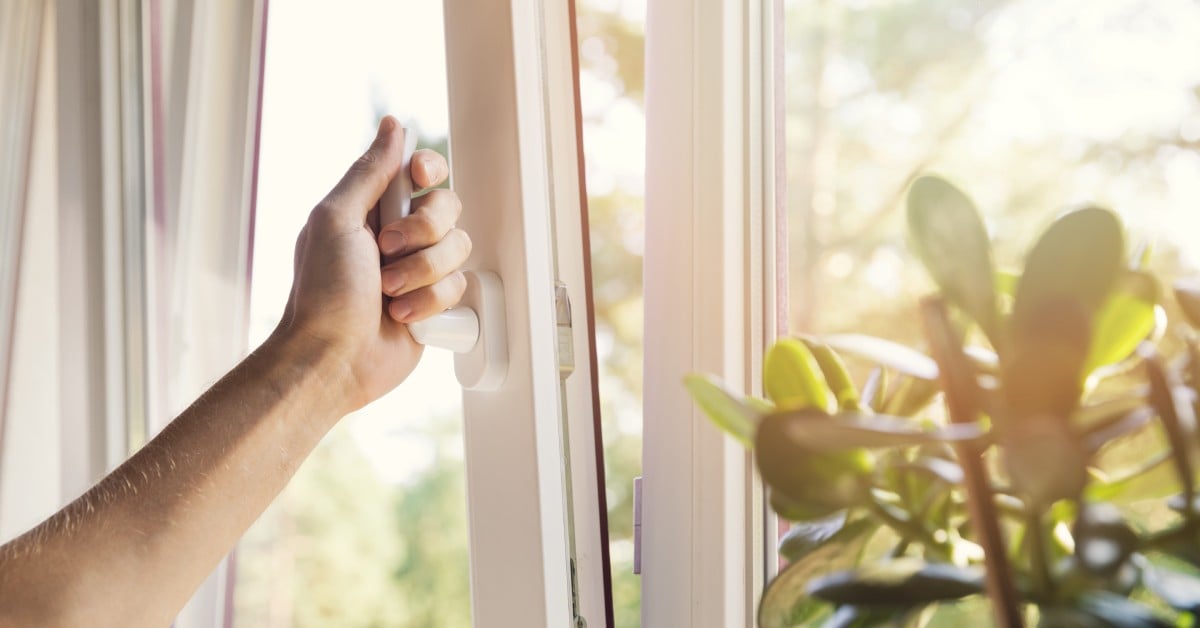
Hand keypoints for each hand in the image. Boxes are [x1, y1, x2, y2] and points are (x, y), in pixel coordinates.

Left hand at [274, 116, 470, 411]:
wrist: (334, 358)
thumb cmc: (323, 292)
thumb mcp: (336, 219)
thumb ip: (370, 172)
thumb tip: (393, 126)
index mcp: (373, 208)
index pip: (421, 171)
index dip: (429, 171)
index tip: (418, 180)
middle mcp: (400, 235)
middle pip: (448, 207)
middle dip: (422, 232)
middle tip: (386, 251)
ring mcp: (419, 270)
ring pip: (458, 249)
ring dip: (422, 273)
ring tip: (388, 293)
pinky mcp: (434, 304)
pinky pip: (460, 287)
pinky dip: (430, 303)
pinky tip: (401, 316)